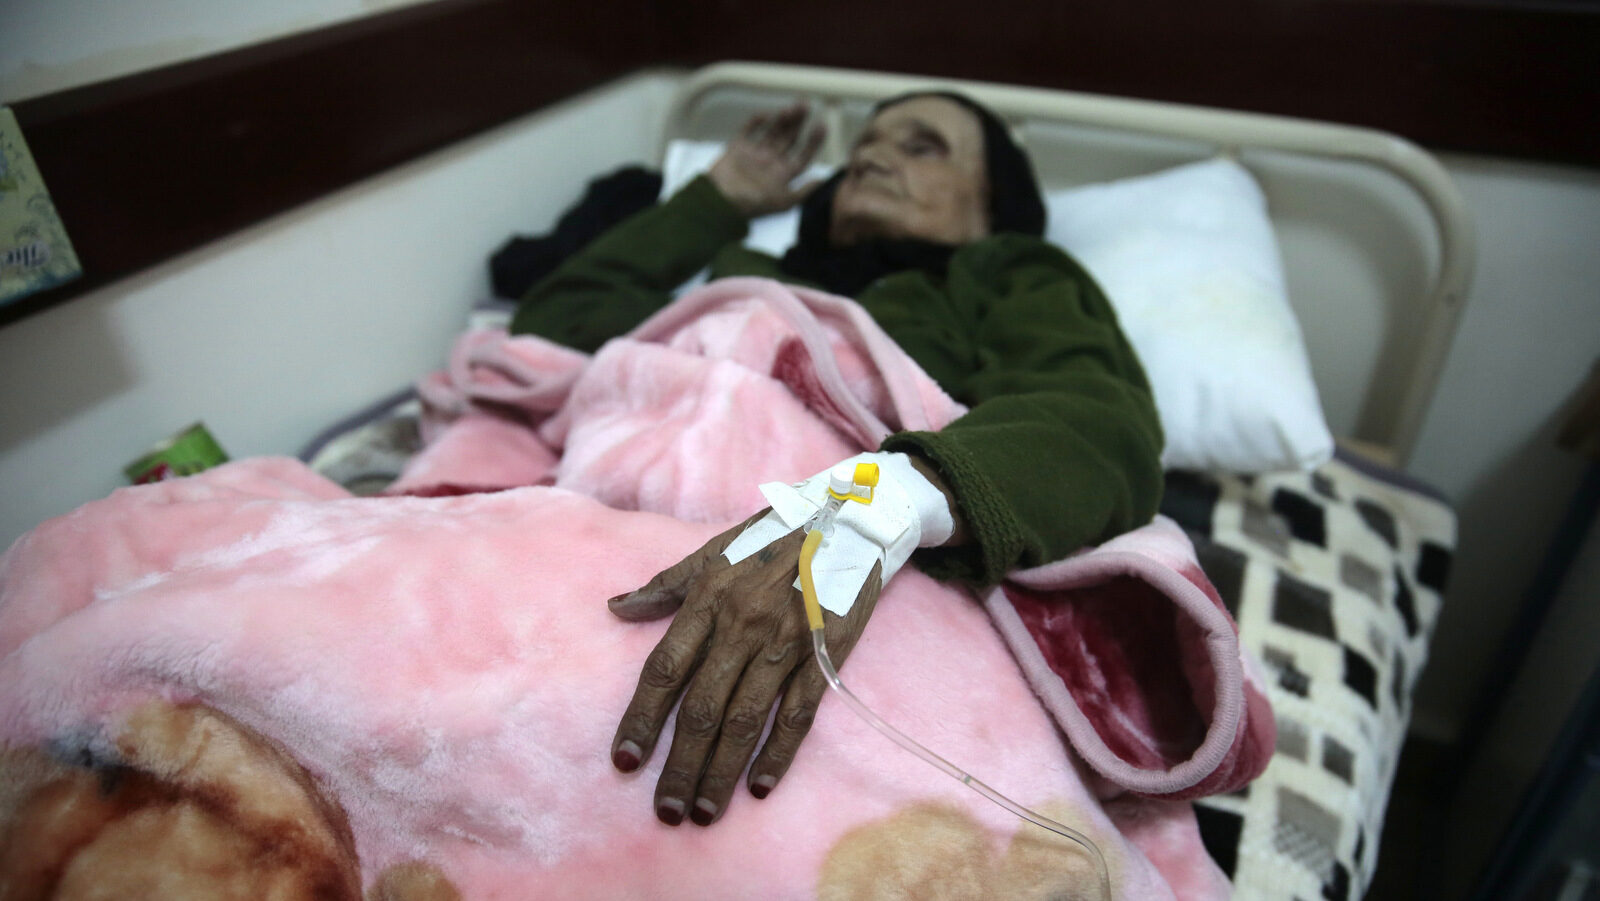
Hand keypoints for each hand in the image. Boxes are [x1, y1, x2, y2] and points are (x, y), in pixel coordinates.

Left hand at [607, 511, 880, 825]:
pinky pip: (797, 715)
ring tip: (703, 813)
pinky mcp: (823, 657)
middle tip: (666, 811)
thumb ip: (665, 586)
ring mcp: (784, 645)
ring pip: (745, 720)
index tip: (625, 761)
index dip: (642, 718)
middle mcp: (742, 626)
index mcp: (709, 600)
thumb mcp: (712, 552)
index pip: (665, 669)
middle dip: (680, 765)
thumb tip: (616, 610)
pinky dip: (778, 754)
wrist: (847, 523)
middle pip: (702, 708)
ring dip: (721, 772)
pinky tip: (759, 787)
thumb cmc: (770, 540)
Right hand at [707, 102, 826, 217]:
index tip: (821, 125)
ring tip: (790, 108)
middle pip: (789, 139)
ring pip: (772, 132)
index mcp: (783, 175)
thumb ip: (803, 191)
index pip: (803, 155)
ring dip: (782, 119)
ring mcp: (754, 154)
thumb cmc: (753, 205)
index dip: (813, 142)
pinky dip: (757, 122)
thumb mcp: (783, 202)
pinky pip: (749, 130)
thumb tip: (823, 181)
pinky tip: (767, 114)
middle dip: (798, 123)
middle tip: (805, 106)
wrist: (720, 201)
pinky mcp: (738, 148)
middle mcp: (771, 163)